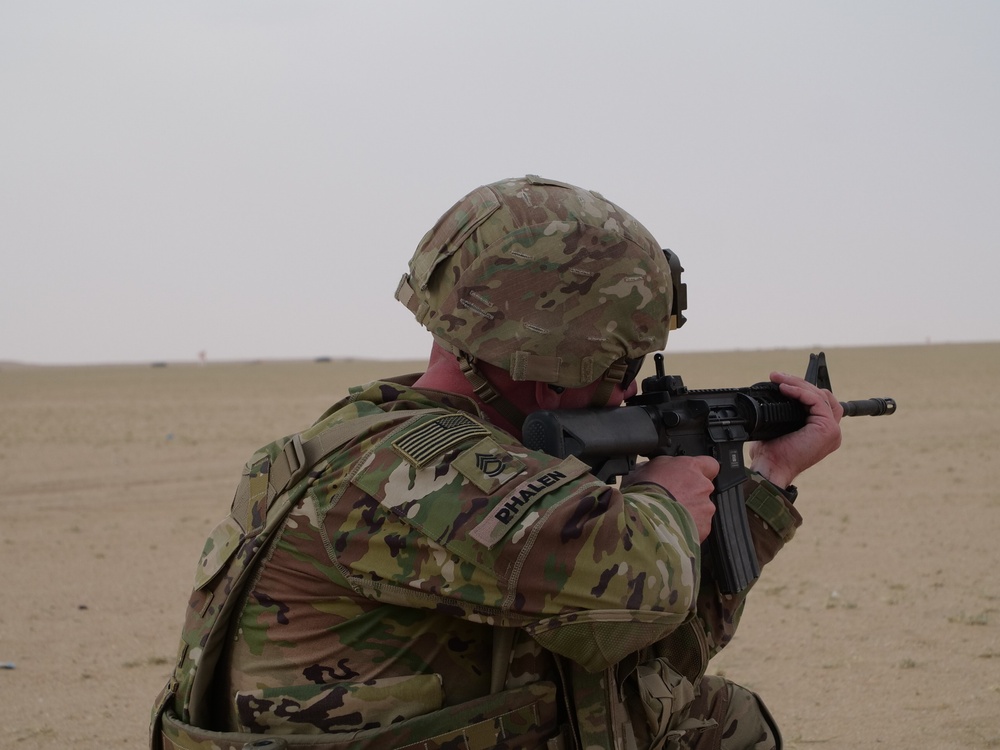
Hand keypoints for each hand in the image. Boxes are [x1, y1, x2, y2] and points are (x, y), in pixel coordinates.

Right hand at [623, 455, 718, 541]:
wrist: (644, 519)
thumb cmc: (642, 493)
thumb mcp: (644, 468)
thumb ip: (660, 467)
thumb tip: (656, 470)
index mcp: (690, 467)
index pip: (710, 464)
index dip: (702, 471)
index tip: (692, 476)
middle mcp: (702, 486)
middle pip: (703, 489)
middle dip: (691, 494)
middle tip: (672, 500)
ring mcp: (705, 508)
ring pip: (702, 509)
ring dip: (690, 512)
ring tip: (670, 517)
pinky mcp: (704, 527)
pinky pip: (699, 527)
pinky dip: (689, 528)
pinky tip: (673, 528)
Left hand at [748, 372, 843, 488]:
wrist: (771, 467)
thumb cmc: (771, 453)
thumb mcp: (777, 426)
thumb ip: (782, 411)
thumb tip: (772, 393)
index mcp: (821, 430)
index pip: (819, 401)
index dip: (801, 388)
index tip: (780, 380)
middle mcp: (830, 430)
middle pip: (822, 395)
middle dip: (799, 382)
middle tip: (777, 376)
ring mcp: (832, 430)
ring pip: (820, 395)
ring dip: (798, 383)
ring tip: (779, 378)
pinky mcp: (828, 429)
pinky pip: (817, 401)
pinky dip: (800, 391)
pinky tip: (785, 388)